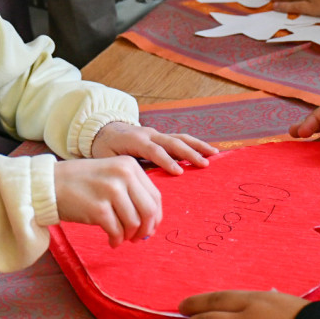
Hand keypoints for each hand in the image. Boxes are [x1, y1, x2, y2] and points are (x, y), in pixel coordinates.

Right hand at [54, 157, 161, 246]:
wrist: (50, 184)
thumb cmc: (81, 182)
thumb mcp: (111, 174)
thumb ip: (132, 190)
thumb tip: (152, 221)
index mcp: (129, 166)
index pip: (155, 196)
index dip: (156, 216)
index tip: (150, 227)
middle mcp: (122, 175)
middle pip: (148, 211)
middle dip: (146, 229)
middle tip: (138, 238)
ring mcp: (111, 191)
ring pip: (134, 223)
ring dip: (129, 236)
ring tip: (121, 237)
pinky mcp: (98, 208)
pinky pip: (117, 231)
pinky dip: (116, 240)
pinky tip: (111, 240)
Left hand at [91, 122, 216, 174]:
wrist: (105, 131)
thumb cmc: (106, 149)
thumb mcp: (108, 160)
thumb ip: (124, 170)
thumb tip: (138, 187)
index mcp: (135, 140)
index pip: (153, 150)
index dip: (166, 161)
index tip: (179, 173)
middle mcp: (149, 134)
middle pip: (172, 142)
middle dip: (188, 153)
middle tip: (203, 164)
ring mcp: (158, 134)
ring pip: (180, 138)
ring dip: (197, 146)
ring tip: (213, 154)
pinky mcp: (162, 137)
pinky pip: (181, 139)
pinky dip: (195, 144)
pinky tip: (208, 151)